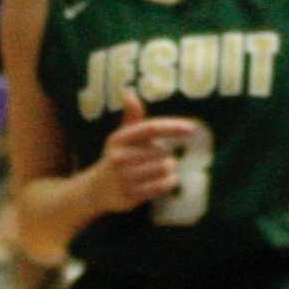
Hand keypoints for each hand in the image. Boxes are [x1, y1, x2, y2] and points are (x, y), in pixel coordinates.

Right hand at [92, 92, 198, 214]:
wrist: (96, 189)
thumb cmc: (118, 156)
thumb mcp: (122, 136)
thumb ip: (132, 116)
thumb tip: (129, 93)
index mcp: (119, 139)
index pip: (151, 128)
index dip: (172, 127)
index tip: (192, 128)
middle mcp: (119, 157)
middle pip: (162, 152)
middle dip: (166, 155)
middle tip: (157, 159)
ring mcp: (123, 178)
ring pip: (164, 169)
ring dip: (170, 169)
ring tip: (159, 170)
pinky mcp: (129, 196)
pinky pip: (162, 186)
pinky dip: (169, 182)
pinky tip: (165, 180)